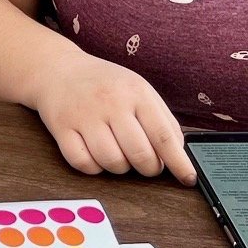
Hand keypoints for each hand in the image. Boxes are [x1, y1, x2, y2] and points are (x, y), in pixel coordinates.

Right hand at [32, 53, 195, 184]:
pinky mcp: (62, 127)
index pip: (164, 136)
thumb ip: (162, 120)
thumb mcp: (139, 89)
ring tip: (116, 151)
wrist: (59, 68)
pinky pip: (84, 164)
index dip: (178, 162)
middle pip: (140, 155)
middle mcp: (110, 102)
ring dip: (119, 167)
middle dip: (147, 168)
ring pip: (113, 163)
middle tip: (144, 161)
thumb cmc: (105, 84)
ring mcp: (84, 114)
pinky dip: (93, 167)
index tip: (188, 178)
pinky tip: (94, 152)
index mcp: (135, 92)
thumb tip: (179, 155)